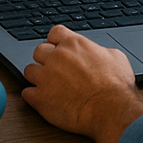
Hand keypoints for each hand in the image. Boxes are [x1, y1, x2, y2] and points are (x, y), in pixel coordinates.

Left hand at [22, 25, 142, 142]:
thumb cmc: (116, 86)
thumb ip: (97, 50)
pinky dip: (33, 96)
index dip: (56, 41)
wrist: (111, 110)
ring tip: (48, 85)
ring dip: (37, 77)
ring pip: (29, 71)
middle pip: (38, 50)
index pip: (54, 32)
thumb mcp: (115, 56)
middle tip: (54, 69)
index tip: (58, 48)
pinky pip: (26, 93)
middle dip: (45, 59)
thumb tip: (95, 53)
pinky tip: (44, 99)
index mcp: (74, 44)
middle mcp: (57, 57)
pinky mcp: (40, 98)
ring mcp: (46, 77)